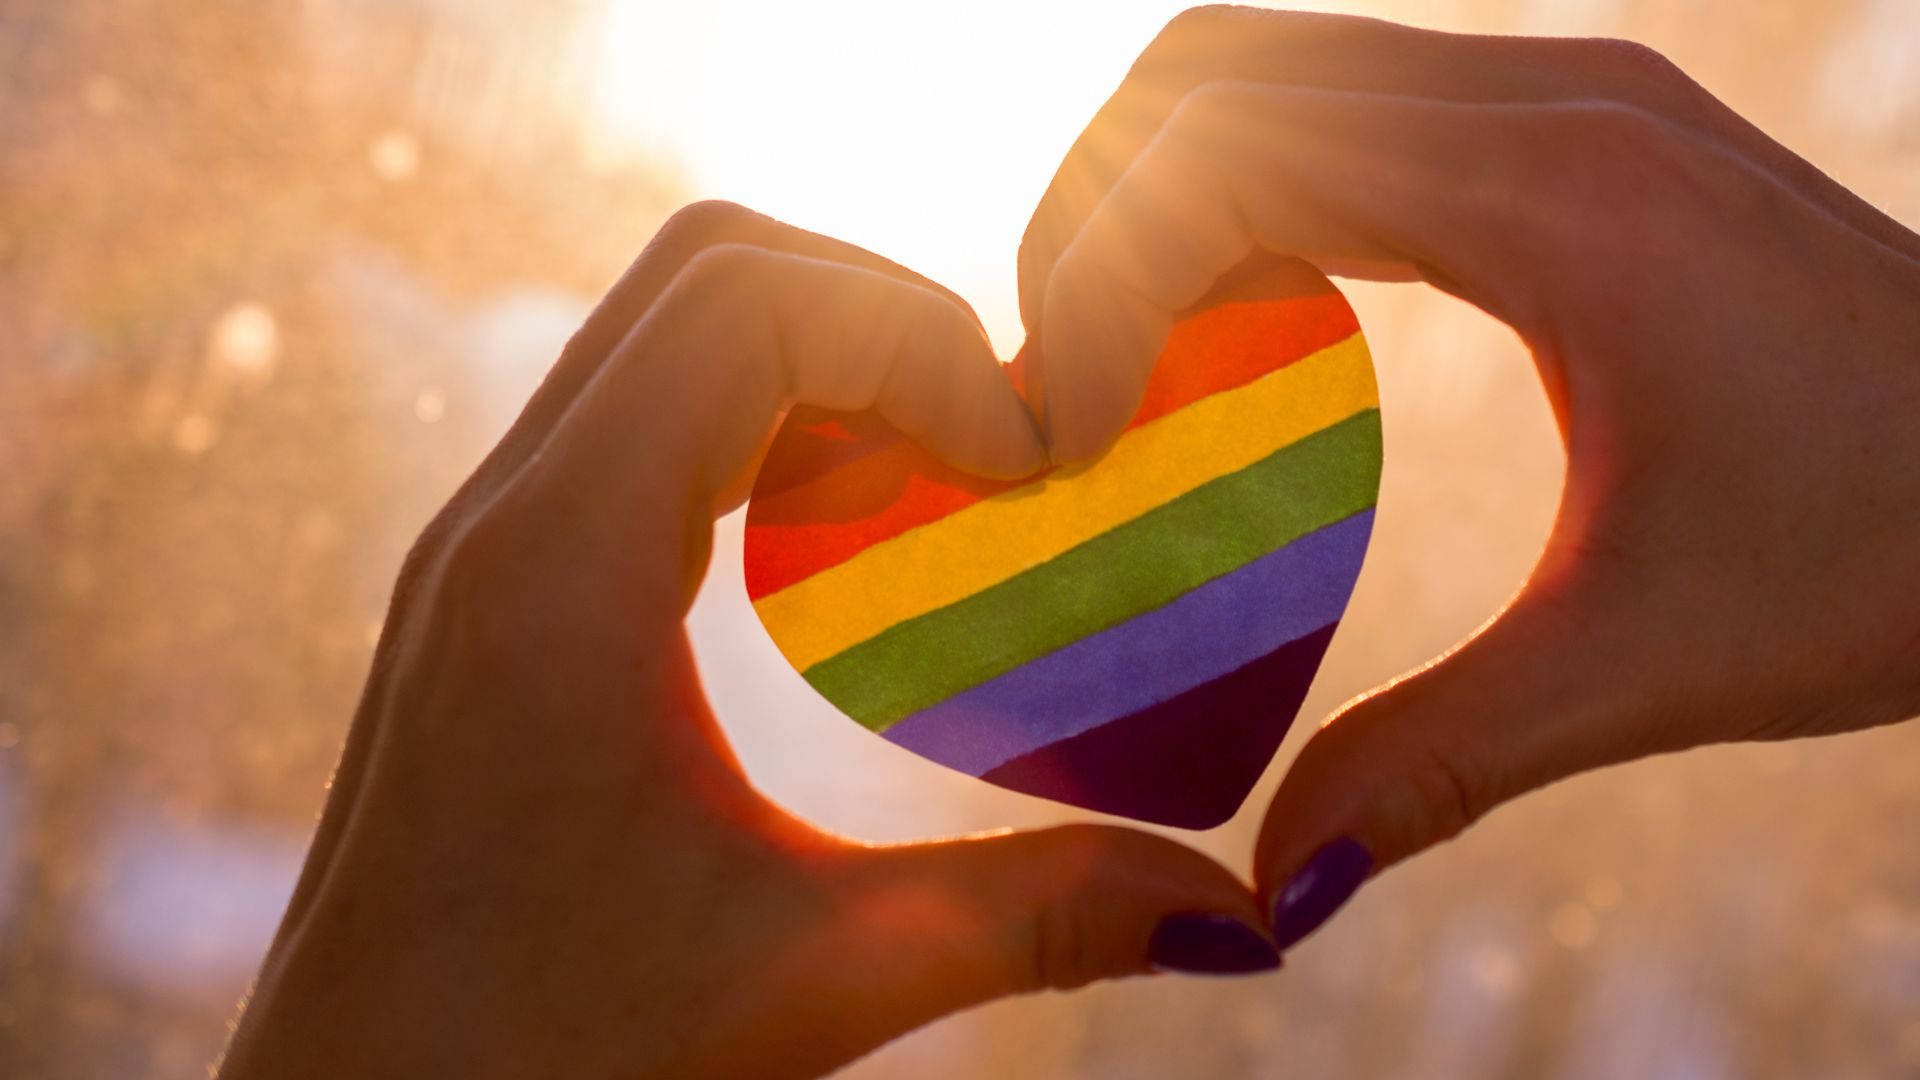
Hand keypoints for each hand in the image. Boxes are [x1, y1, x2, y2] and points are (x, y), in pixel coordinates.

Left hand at [219, 202, 1277, 1079]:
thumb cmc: (540, 1063)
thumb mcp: (812, 979)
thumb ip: (1036, 920)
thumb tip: (1248, 917)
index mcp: (561, 568)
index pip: (748, 303)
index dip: (922, 335)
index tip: (1031, 464)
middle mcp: (502, 517)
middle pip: (712, 270)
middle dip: (890, 320)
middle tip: (1006, 456)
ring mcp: (488, 540)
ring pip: (669, 331)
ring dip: (828, 364)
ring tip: (946, 490)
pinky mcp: (498, 582)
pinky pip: (642, 417)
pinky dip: (768, 426)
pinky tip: (849, 550)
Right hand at [1018, 8, 1919, 950]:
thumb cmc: (1899, 550)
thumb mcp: (1649, 663)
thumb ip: (1439, 761)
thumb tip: (1272, 892)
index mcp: (1551, 198)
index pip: (1219, 152)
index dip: (1091, 277)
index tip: (1066, 435)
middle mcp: (1546, 102)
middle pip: (1204, 72)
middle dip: (1088, 216)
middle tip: (1062, 387)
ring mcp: (1564, 95)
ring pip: (1264, 68)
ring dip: (1158, 193)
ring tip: (1124, 358)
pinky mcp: (1572, 130)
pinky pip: (1343, 105)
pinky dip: (1246, 191)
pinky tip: (1248, 326)